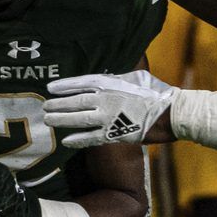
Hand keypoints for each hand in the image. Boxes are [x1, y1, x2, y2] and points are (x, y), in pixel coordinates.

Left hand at [43, 71, 177, 148]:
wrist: (172, 113)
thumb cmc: (157, 93)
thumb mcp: (137, 76)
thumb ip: (119, 76)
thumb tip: (108, 74)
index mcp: (111, 83)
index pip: (82, 82)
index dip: (65, 85)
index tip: (51, 87)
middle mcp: (106, 99)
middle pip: (76, 102)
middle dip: (58, 104)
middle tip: (45, 106)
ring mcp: (109, 117)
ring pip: (79, 119)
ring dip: (62, 120)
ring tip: (48, 121)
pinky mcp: (114, 134)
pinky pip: (91, 138)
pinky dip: (77, 140)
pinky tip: (65, 141)